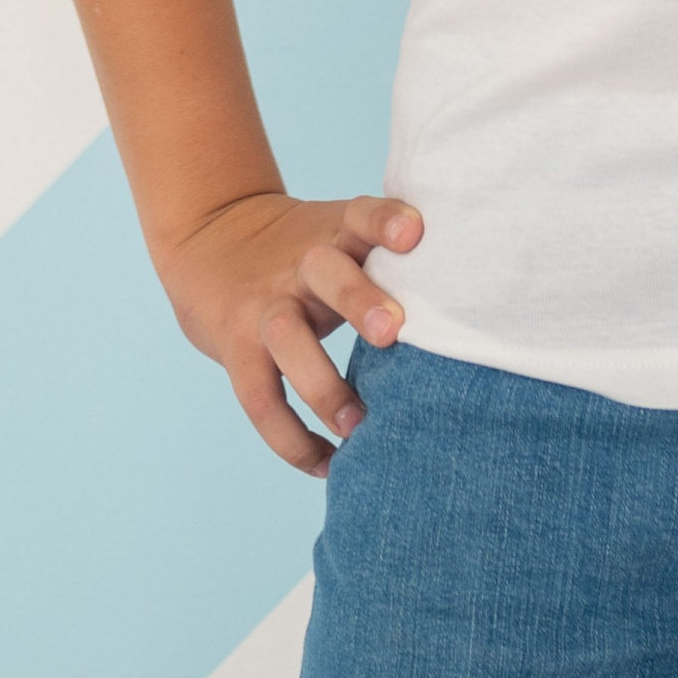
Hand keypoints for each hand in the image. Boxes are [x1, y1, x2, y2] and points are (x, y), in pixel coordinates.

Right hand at [156, 189, 422, 476]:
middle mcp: (300, 265)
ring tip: (357, 427)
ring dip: (324, 385)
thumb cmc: (303, 252)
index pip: (361, 213)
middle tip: (392, 331)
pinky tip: (327, 464)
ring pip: (287, 337)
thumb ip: (383, 261)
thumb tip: (467, 308)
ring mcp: (264, 306)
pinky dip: (292, 439)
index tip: (415, 232)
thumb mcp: (336, 236)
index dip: (386, 219)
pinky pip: (260, 398)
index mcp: (333, 232)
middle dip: (359, 299)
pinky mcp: (236, 348)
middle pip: (326, 272)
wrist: (211, 238)